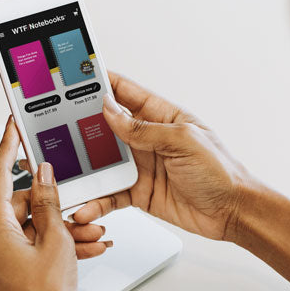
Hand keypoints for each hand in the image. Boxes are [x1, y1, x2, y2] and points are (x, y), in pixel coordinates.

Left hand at [0, 118, 97, 290]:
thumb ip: (50, 203)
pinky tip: (86, 248)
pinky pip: (33, 245)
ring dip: (64, 228)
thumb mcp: (55, 242)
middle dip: (58, 206)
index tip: (14, 126)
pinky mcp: (8, 268)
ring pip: (33, 227)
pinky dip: (57, 245)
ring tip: (93, 236)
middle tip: (85, 211)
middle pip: (24, 203)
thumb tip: (43, 175)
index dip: (9, 147)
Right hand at [72, 72, 252, 241]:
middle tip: (55, 125)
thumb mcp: (182, 141)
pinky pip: (109, 194)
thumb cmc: (220, 171)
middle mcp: (147, 139)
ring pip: (102, 162)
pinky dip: (96, 200)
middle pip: (106, 126)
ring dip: (84, 168)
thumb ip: (143, 128)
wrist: (233, 213)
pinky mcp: (137, 192)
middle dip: (81, 126)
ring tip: (66, 172)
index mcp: (161, 116)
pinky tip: (86, 206)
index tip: (75, 77)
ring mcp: (140, 166)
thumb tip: (111, 111)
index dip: (101, 83)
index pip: (125, 92)